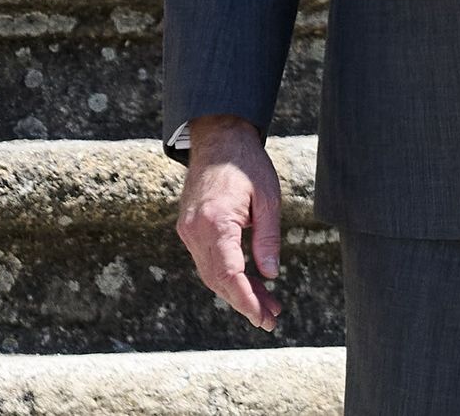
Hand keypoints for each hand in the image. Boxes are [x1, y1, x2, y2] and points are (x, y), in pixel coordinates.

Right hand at [177, 115, 282, 332]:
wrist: (218, 141)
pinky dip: (227, 276)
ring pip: (212, 274)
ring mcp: (188, 232)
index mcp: (215, 222)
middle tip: (272, 319)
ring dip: (237, 292)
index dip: (245, 299)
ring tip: (267, 306)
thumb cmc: (247, 165)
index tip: (262, 316)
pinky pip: (208, 261)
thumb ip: (268, 237)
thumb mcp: (268, 198)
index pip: (228, 273)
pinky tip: (249, 284)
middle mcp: (195, 232)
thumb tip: (271, 273)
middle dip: (245, 302)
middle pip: (218, 280)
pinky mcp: (189, 230)